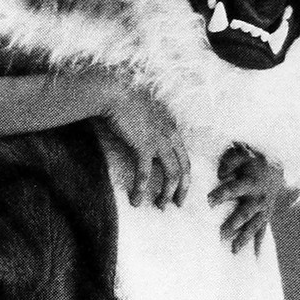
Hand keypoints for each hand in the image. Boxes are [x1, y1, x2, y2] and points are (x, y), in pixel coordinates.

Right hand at [102, 85, 190, 207]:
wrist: (114, 92)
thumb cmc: (124, 100)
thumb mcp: (145, 114)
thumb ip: (151, 127)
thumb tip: (146, 140)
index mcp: (172, 128)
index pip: (185, 157)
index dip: (185, 175)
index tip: (181, 188)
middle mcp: (170, 135)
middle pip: (184, 169)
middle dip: (182, 190)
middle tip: (177, 204)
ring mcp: (159, 141)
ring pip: (171, 175)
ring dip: (166, 194)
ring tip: (160, 207)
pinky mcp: (144, 146)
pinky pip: (145, 173)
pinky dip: (141, 189)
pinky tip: (136, 200)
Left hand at [208, 145, 283, 254]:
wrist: (276, 168)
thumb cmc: (252, 160)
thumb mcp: (242, 153)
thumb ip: (230, 161)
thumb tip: (220, 174)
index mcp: (251, 182)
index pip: (234, 188)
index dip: (222, 194)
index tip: (208, 202)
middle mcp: (259, 198)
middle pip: (245, 213)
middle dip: (233, 224)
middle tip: (220, 235)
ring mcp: (264, 209)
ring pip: (254, 226)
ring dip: (244, 238)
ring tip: (233, 251)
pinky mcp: (266, 216)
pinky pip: (263, 232)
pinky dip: (258, 245)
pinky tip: (253, 258)